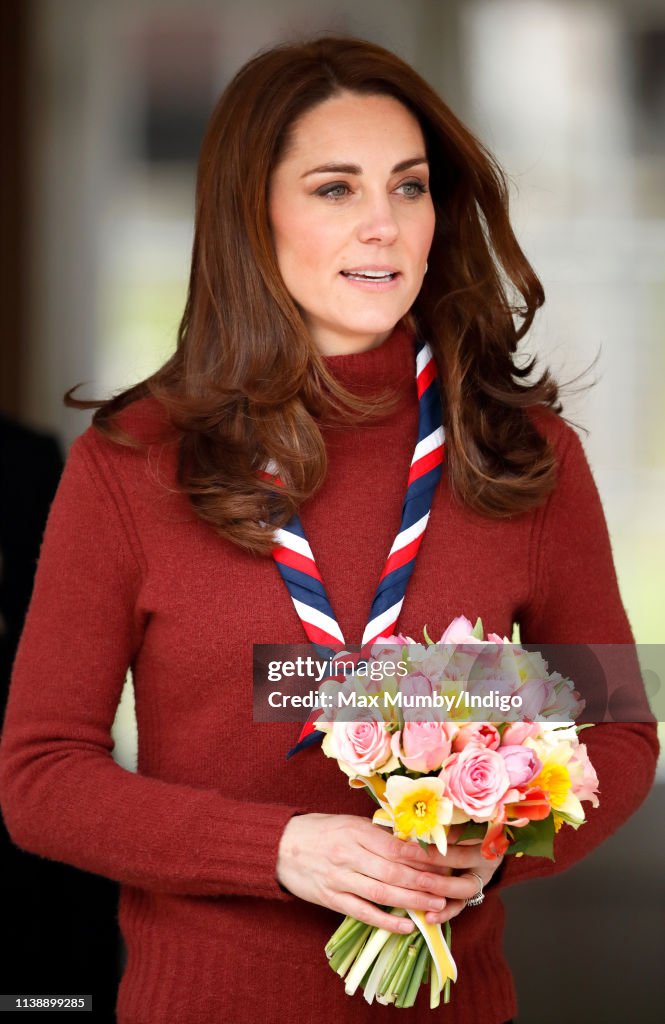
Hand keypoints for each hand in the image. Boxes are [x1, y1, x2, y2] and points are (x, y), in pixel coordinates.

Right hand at [276, 814, 502, 933]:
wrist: (278, 845)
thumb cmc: (319, 831)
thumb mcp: (349, 823)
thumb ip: (379, 834)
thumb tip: (415, 842)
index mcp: (359, 831)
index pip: (402, 846)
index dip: (431, 856)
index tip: (455, 861)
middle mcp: (352, 853)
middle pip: (399, 870)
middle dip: (432, 881)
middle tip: (458, 888)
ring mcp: (341, 877)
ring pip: (384, 891)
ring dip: (414, 900)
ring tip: (440, 905)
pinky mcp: (331, 898)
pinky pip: (363, 911)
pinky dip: (386, 920)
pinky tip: (406, 925)